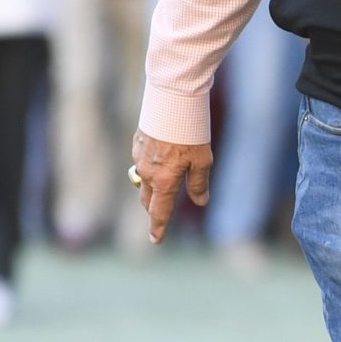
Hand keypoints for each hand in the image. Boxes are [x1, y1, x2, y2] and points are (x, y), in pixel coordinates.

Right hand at [131, 129, 214, 243]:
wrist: (171, 101)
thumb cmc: (190, 132)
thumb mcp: (203, 161)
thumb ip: (199, 184)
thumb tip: (200, 201)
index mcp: (164, 182)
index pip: (159, 212)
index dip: (158, 228)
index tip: (155, 240)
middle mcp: (147, 173)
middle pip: (148, 200)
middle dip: (154, 209)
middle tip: (160, 216)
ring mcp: (139, 158)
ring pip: (143, 181)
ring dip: (151, 188)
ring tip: (165, 184)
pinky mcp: (137, 143)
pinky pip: (141, 162)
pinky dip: (150, 166)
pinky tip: (162, 155)